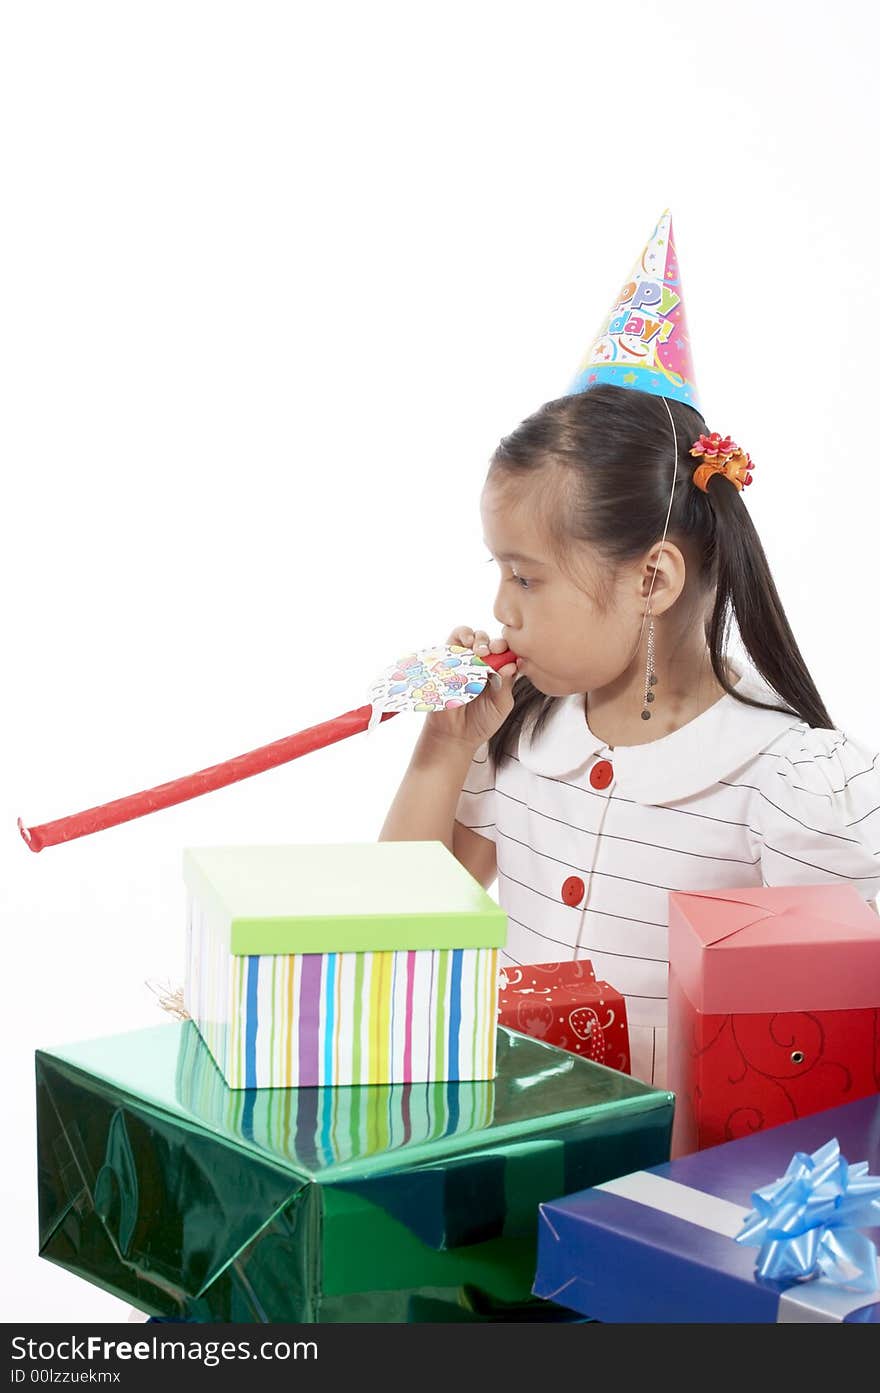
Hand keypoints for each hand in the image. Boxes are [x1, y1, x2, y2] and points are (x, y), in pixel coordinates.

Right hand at [421, 626, 518, 751]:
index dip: (510, 649)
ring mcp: (464, 661)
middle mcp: (483, 664)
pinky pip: (453, 641)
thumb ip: (507, 685)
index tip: (512, 655)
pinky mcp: (447, 660)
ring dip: (479, 638)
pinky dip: (462, 637)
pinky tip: (467, 644)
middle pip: (491, 641)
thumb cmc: (481, 721)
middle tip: (496, 650)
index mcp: (499, 672)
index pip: (507, 653)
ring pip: (472, 636)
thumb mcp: (501, 705)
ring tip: (481, 650)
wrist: (455, 735)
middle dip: (495, 643)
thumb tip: (512, 664)